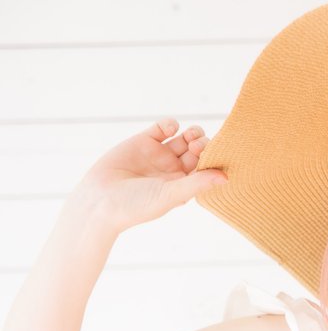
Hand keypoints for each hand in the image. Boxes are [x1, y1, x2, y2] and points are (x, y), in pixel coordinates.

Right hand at [72, 118, 227, 233]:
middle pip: (199, 150)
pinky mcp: (144, 140)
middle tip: (197, 147)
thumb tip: (226, 178)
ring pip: (184, 137)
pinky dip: (170, 124)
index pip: (207, 168)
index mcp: (184, 185)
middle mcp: (174, 170)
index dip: (213, 159)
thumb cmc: (136, 206)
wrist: (99, 200)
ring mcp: (160, 154)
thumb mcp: (170, 195)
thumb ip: (196, 184)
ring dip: (192, 133)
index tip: (214, 157)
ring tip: (189, 137)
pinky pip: (163, 128)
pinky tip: (170, 129)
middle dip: (203, 145)